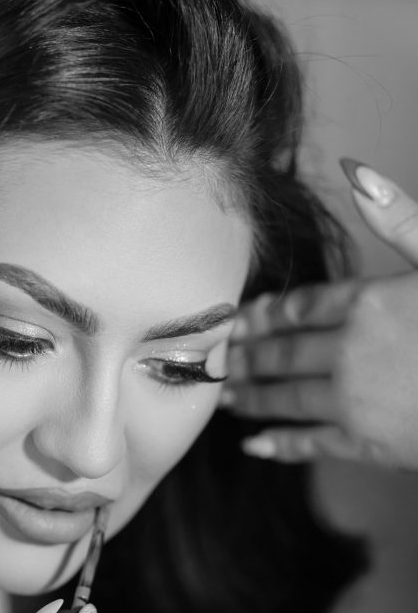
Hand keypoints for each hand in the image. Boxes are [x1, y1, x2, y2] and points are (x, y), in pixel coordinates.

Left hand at [222, 160, 417, 468]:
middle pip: (282, 353)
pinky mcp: (371, 444)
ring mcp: (357, 402)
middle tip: (213, 360)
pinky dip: (282, 444)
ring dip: (252, 396)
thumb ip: (399, 217)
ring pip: (288, 396)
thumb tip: (356, 168)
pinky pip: (314, 442)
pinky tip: (254, 444)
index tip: (235, 318)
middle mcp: (351, 352)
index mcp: (369, 304)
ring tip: (223, 396)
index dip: (263, 314)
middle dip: (245, 356)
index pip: (298, 307)